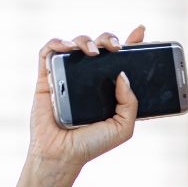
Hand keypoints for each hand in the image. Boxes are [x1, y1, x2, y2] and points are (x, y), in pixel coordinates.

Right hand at [27, 24, 146, 172]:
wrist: (62, 155)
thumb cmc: (92, 144)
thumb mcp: (123, 127)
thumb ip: (130, 102)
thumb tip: (123, 74)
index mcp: (108, 87)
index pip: (121, 59)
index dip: (131, 42)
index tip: (141, 32)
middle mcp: (88, 78)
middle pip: (99, 46)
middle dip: (109, 39)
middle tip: (116, 47)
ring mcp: (67, 76)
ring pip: (76, 44)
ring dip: (86, 40)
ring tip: (94, 52)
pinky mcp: (46, 78)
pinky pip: (49, 52)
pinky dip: (58, 43)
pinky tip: (69, 47)